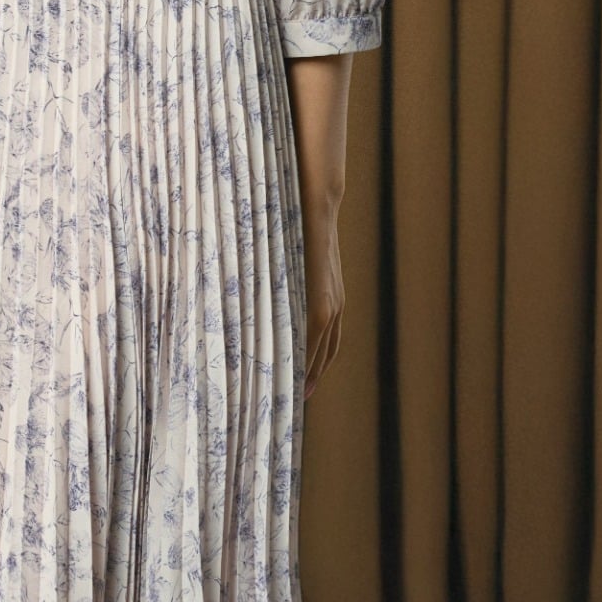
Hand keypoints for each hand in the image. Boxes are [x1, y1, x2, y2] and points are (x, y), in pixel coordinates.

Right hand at [303, 206, 344, 400]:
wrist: (318, 202)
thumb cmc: (300, 226)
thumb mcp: (295, 260)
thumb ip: (288, 277)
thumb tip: (265, 287)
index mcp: (330, 296)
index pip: (325, 340)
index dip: (314, 364)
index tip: (302, 384)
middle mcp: (336, 303)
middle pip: (327, 351)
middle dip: (313, 376)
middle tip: (297, 400)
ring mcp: (332, 299)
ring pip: (323, 348)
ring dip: (310, 372)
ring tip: (296, 394)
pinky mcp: (323, 294)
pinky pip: (316, 333)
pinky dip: (308, 355)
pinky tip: (297, 369)